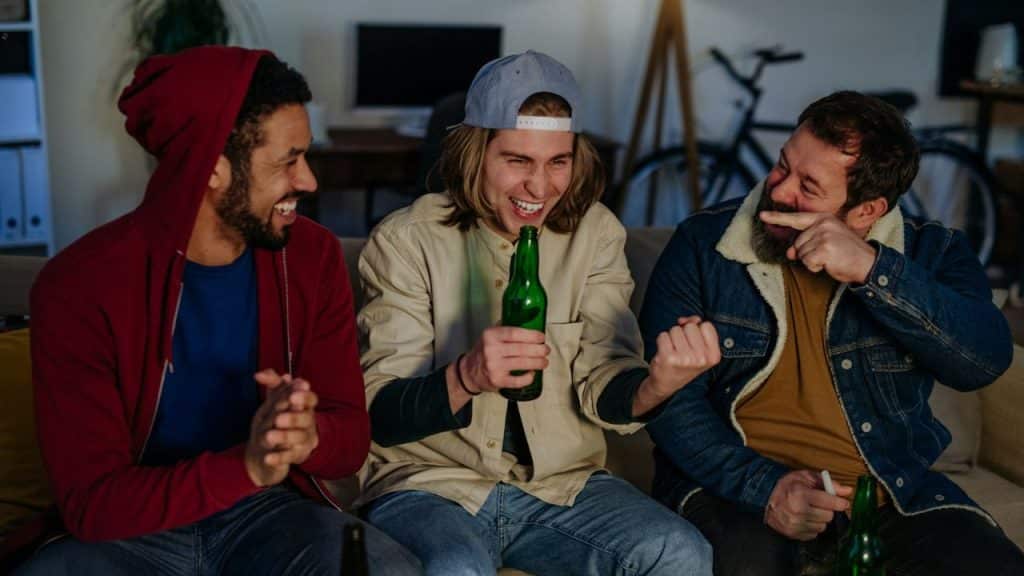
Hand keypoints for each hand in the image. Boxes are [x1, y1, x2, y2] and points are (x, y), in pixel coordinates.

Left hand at [244, 370, 319, 486]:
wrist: (278, 446)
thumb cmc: (281, 417)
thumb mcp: (276, 399)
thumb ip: (271, 384)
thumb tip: (259, 374)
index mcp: (304, 406)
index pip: (311, 400)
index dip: (304, 397)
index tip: (293, 396)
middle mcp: (307, 422)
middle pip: (306, 419)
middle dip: (293, 418)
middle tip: (278, 419)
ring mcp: (303, 440)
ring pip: (298, 437)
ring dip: (285, 436)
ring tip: (269, 436)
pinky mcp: (296, 455)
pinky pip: (289, 457)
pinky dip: (279, 458)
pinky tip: (268, 457)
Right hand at [459, 327, 549, 394]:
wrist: (469, 372)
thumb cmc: (483, 351)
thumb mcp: (490, 335)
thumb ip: (505, 328)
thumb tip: (528, 320)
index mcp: (491, 335)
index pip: (515, 333)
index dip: (531, 335)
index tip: (541, 337)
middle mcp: (491, 350)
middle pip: (522, 349)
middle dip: (539, 350)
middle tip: (546, 350)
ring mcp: (494, 366)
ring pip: (523, 364)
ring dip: (538, 363)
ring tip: (544, 361)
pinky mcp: (497, 381)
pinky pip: (518, 380)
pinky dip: (528, 377)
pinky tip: (532, 373)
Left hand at [648, 316, 720, 395]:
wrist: (667, 383)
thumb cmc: (684, 362)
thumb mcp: (698, 348)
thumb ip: (696, 327)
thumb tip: (684, 320)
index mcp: (713, 356)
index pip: (707, 326)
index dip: (698, 330)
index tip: (694, 343)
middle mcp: (701, 358)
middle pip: (691, 326)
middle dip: (684, 333)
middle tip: (682, 350)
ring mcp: (684, 359)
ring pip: (676, 330)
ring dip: (672, 338)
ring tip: (674, 352)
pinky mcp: (668, 358)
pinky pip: (663, 335)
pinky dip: (662, 341)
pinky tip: (665, 353)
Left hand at [759, 211, 877, 282]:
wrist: (868, 262)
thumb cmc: (846, 253)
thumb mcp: (825, 243)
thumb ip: (806, 243)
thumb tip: (789, 252)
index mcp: (823, 218)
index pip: (796, 218)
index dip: (777, 218)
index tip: (761, 216)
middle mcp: (822, 223)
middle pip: (797, 244)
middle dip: (807, 254)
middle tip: (828, 254)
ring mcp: (823, 235)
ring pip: (800, 254)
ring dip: (812, 261)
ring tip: (830, 258)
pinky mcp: (824, 248)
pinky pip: (807, 263)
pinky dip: (815, 268)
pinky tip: (829, 264)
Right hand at [764, 470, 852, 540]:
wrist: (764, 499)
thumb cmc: (787, 486)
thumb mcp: (806, 478)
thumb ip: (829, 484)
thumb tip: (848, 491)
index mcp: (801, 494)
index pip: (831, 503)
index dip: (839, 502)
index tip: (842, 502)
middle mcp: (798, 511)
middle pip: (829, 516)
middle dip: (827, 510)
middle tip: (819, 504)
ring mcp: (795, 524)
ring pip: (823, 526)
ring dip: (820, 519)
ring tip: (810, 511)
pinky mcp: (793, 534)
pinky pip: (814, 534)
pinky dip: (812, 527)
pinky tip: (804, 519)